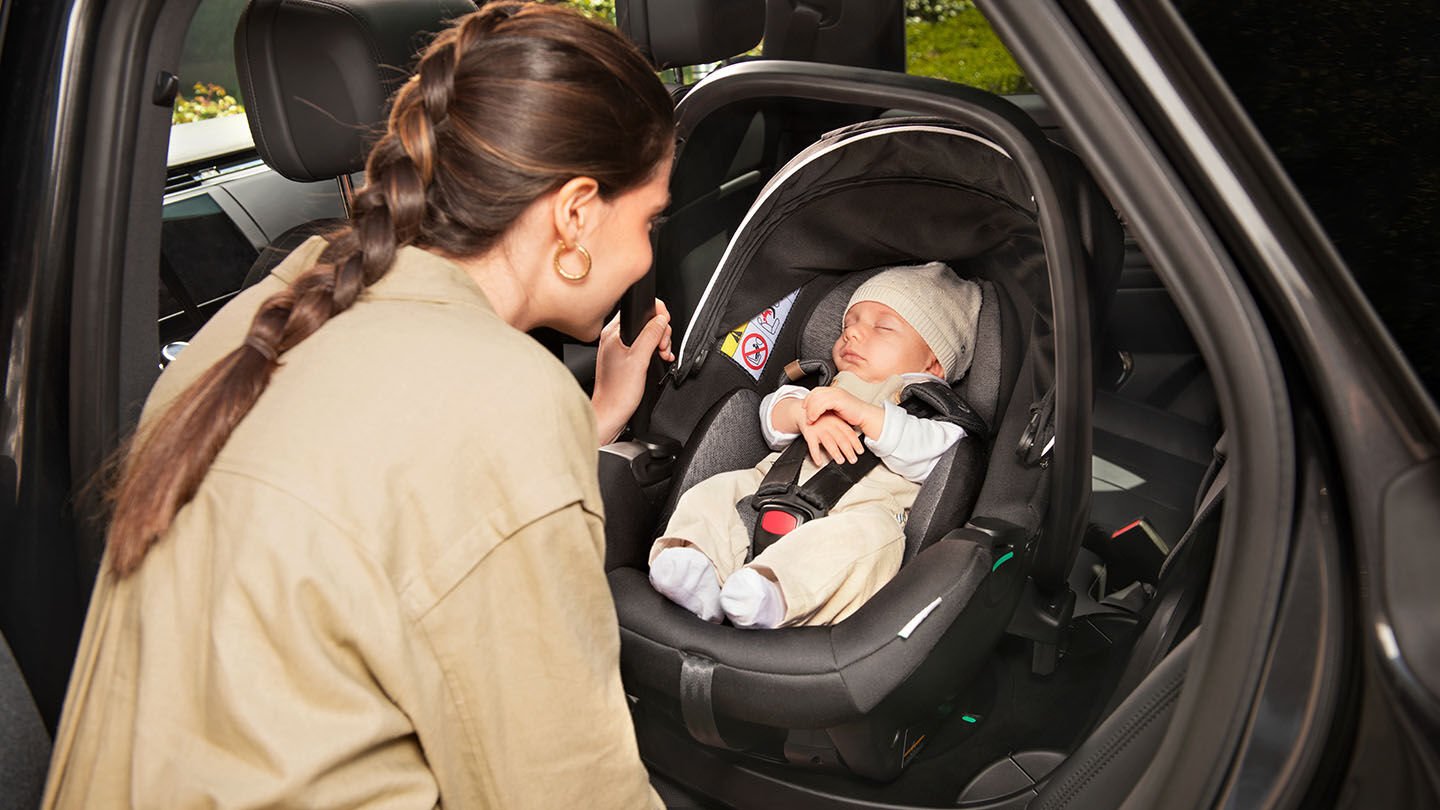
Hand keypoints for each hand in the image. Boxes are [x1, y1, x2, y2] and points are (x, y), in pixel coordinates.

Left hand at [592, 300, 673, 443]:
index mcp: (613, 333)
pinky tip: (659, 359)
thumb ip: (650, 336)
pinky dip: (653, 350)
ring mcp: (617, 347)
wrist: (611, 414)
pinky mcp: (622, 358)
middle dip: (660, 332)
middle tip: (661, 348)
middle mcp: (613, 337)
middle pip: (644, 321)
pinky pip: (642, 345)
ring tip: (661, 355)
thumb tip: (661, 319)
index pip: (638, 309)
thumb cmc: (618, 393)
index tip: (663, 330)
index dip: (656, 316)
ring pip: (645, 334)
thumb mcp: (640, 360)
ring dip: (658, 342)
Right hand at [800, 412, 864, 465]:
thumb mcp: (834, 419)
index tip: (860, 451)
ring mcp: (819, 429)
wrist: (803, 411)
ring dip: (835, 453)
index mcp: (837, 421)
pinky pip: (812, 446)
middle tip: (853, 460)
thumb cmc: (821, 418)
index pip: (849, 433)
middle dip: (848, 451)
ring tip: (840, 461)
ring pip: (829, 442)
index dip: (855, 443)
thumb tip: (854, 443)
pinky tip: (819, 462)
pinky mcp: (809, 433)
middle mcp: (829, 425)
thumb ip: (842, 429)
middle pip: (841, 439)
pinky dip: (816, 455)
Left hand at [802, 385, 885, 438]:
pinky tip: (814, 418)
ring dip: (810, 410)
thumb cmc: (852, 414)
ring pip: (816, 398)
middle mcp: (834, 390)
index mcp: (833, 390)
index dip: (808, 399)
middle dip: (807, 405)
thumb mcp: (836, 409)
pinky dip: (815, 412)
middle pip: (814, 393)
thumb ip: (826, 407)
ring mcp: (836, 394)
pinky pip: (821, 404)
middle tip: (806, 416)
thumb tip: (814, 411)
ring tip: (810, 419)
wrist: (864, 416)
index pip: (816, 391)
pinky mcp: (838, 400)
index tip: (804, 409)